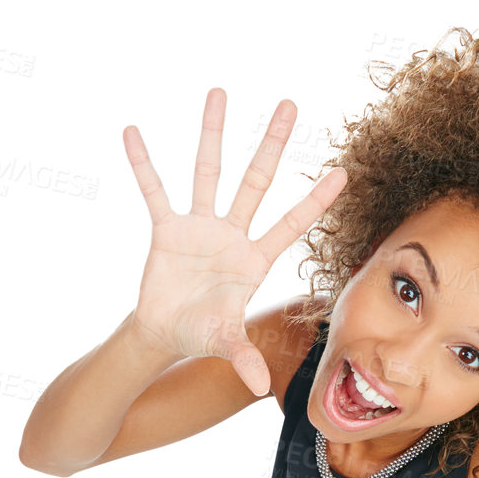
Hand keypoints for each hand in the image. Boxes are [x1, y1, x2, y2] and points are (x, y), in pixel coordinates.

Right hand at [123, 86, 346, 395]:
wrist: (165, 333)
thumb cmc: (203, 335)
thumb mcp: (224, 343)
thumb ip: (242, 357)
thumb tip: (259, 385)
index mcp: (254, 259)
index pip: (293, 223)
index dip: (316, 199)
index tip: (344, 171)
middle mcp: (232, 234)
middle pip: (256, 180)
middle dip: (272, 143)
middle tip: (289, 102)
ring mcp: (199, 227)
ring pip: (209, 171)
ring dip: (213, 134)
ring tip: (220, 92)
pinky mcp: (165, 229)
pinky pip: (154, 191)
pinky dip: (144, 165)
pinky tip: (134, 132)